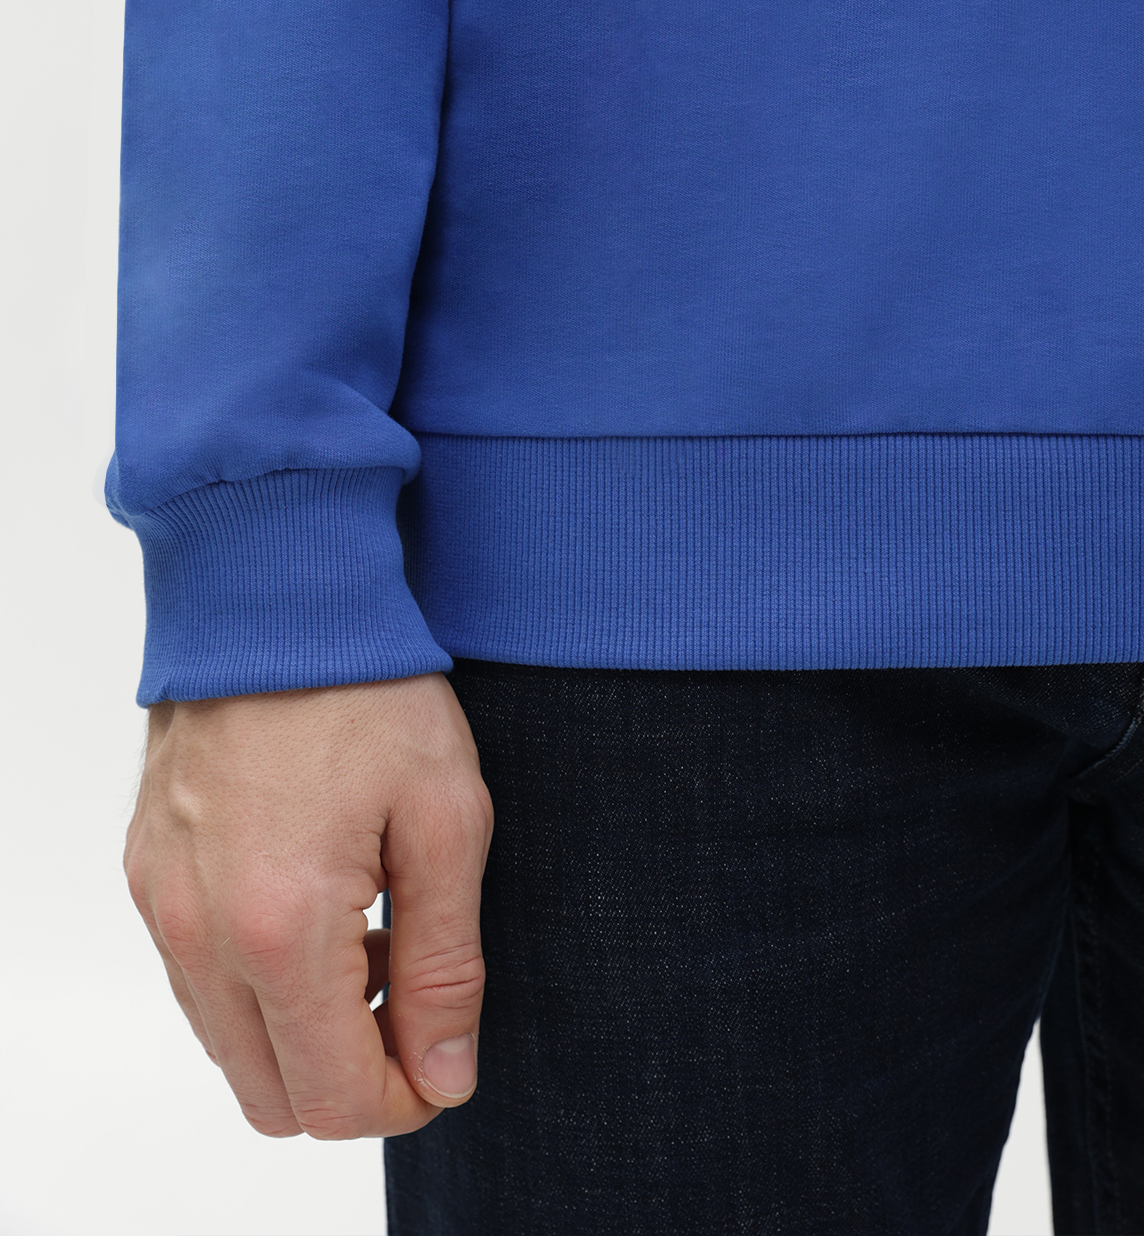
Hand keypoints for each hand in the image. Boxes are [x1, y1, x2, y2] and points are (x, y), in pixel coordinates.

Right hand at [124, 673, 493, 1138]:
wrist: (275, 591)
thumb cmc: (370, 690)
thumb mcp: (445, 821)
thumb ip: (446, 965)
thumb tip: (443, 1075)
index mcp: (281, 929)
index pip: (333, 1100)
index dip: (405, 1100)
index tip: (447, 1054)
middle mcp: (200, 934)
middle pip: (272, 1095)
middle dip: (353, 1074)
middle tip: (415, 988)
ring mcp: (163, 904)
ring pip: (229, 1043)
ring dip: (304, 1028)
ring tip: (374, 935)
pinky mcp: (148, 871)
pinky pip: (197, 978)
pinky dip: (258, 978)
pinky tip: (320, 901)